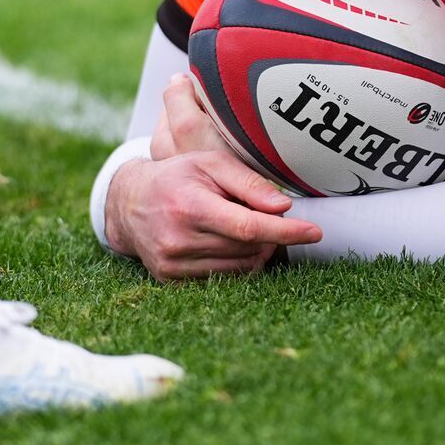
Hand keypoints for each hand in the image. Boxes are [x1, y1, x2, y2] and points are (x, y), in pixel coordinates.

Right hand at [108, 74, 321, 278]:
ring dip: (256, 249)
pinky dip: (238, 262)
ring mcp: (173, 265)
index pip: (247, 227)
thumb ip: (249, 184)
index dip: (285, 231)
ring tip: (243, 225)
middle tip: (262, 212)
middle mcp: (178, 241)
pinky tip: (229, 242)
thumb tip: (284, 206)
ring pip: (240, 267)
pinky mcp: (172, 281)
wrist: (130, 203)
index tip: (314, 232)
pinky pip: (224, 278)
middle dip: (269, 234)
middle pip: (248, 248)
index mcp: (189, 206)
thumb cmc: (178, 176)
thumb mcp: (211, 164)